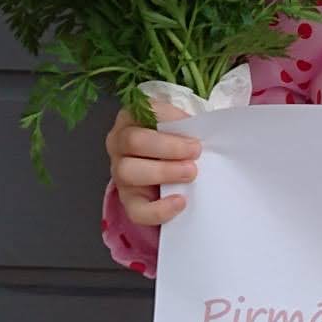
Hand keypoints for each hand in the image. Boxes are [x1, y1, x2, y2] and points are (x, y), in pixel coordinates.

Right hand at [105, 99, 201, 227]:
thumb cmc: (179, 143)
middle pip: (132, 141)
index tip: (193, 132)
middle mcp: (119, 143)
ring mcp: (120, 173)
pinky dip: (159, 209)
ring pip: (128, 172)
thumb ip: (187, 126)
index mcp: (132, 118)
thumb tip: (203, 133)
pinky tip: (180, 202)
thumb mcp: (182, 127)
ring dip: (163, 172)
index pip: (143, 112)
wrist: (175, 172)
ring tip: (190, 173)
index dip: (170, 120)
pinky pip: (136, 209)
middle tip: (195, 153)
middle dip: (168, 147)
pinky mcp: (129, 201)